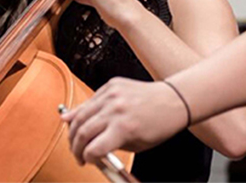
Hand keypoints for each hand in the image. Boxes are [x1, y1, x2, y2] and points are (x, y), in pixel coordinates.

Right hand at [61, 77, 188, 164]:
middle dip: (75, 146)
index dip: (86, 157)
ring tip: (74, 139)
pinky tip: (74, 119)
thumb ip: (112, 147)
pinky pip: (89, 100)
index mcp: (124, 128)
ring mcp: (110, 95)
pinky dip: (80, 111)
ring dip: (73, 129)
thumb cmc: (159, 124)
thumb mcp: (138, 144)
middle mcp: (115, 109)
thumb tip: (91, 150)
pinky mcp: (110, 85)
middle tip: (77, 153)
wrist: (172, 99)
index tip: (86, 160)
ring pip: (80, 114)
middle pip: (82, 131)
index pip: (94, 148)